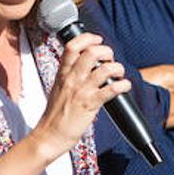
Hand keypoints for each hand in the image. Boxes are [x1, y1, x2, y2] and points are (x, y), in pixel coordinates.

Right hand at [32, 33, 129, 159]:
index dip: (88, 38)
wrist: (49, 135)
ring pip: (104, 69)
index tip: (97, 40)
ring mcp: (81, 91)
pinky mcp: (89, 105)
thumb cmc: (55, 116)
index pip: (72, 47)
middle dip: (106, 51)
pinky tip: (124, 87)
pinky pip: (111, 90)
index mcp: (63, 74)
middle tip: (110, 60)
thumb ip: (70, 76)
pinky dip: (123, 85)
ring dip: (117, 68)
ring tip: (119, 74)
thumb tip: (86, 67)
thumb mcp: (58, 89)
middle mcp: (72, 79)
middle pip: (91, 52)